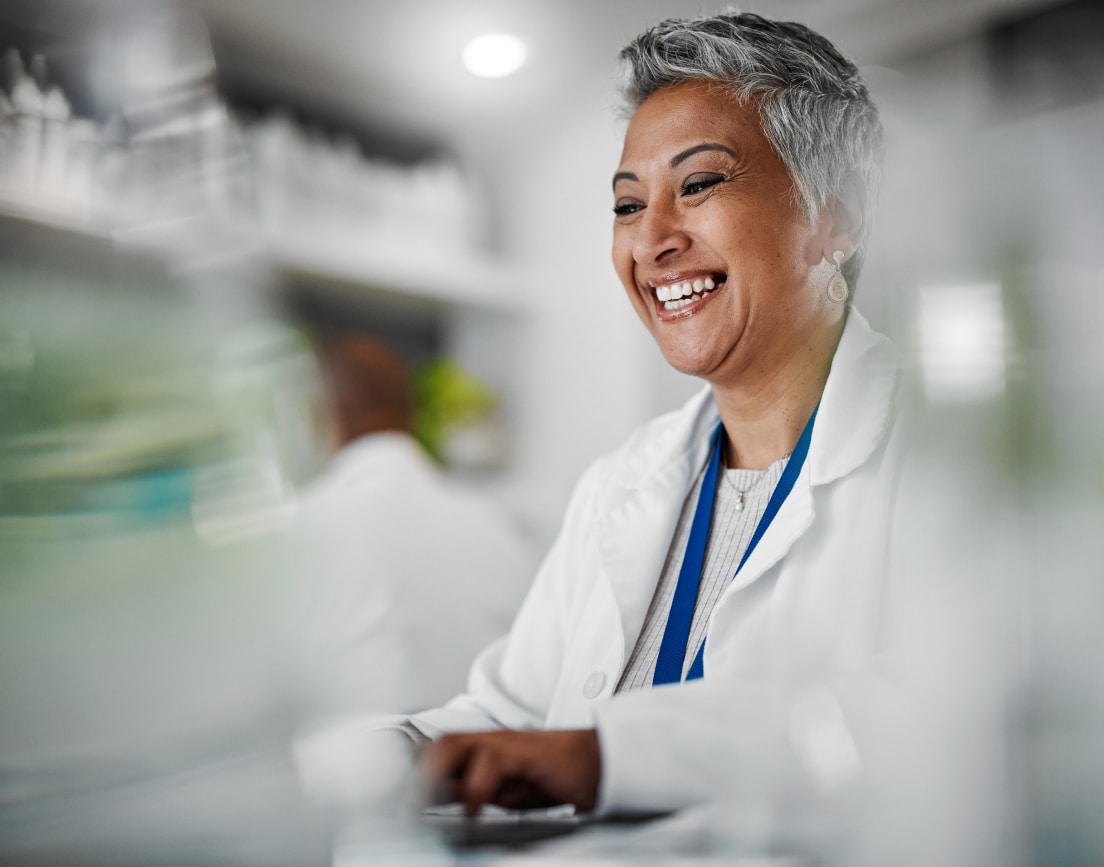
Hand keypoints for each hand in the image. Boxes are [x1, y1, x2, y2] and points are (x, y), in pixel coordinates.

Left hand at [424, 728, 600, 815]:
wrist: (596, 763)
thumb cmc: (552, 777)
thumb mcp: (506, 792)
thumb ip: (474, 793)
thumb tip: (442, 802)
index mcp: (481, 750)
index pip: (436, 752)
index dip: (413, 771)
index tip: (398, 800)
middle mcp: (489, 742)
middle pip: (439, 744)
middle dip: (417, 773)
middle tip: (407, 807)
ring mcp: (505, 743)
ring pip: (454, 746)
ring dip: (435, 775)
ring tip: (426, 806)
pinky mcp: (524, 752)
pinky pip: (490, 763)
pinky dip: (476, 789)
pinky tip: (474, 810)